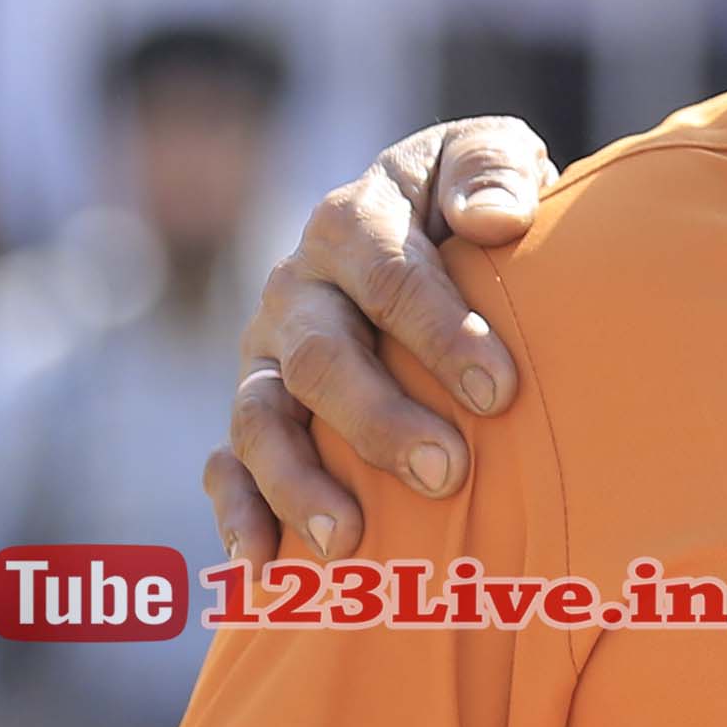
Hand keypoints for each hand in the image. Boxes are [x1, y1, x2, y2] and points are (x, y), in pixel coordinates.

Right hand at [207, 120, 557, 567]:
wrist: (433, 232)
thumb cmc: (476, 206)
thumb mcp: (489, 157)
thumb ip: (491, 169)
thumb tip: (496, 219)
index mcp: (351, 222)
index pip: (388, 276)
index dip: (441, 332)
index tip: (501, 391)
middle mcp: (296, 289)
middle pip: (321, 357)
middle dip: (380, 420)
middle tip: (449, 473)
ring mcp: (266, 354)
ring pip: (262, 419)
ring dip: (299, 483)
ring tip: (350, 542)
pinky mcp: (254, 409)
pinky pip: (225, 465)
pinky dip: (237, 515)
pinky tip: (263, 568)